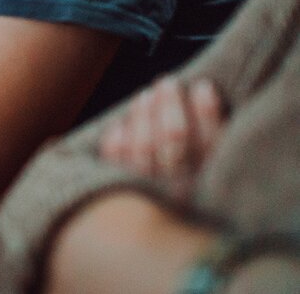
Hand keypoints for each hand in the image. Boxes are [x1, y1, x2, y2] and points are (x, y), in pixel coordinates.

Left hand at [99, 77, 224, 199]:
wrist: (159, 246)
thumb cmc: (188, 194)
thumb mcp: (211, 176)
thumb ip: (211, 144)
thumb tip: (203, 92)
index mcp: (210, 184)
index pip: (211, 144)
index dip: (206, 112)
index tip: (201, 85)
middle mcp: (181, 191)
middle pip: (174, 140)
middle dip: (169, 105)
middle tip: (167, 82)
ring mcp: (150, 193)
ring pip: (143, 147)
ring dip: (142, 116)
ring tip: (144, 95)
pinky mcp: (122, 194)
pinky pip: (116, 163)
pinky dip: (116, 140)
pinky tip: (121, 125)